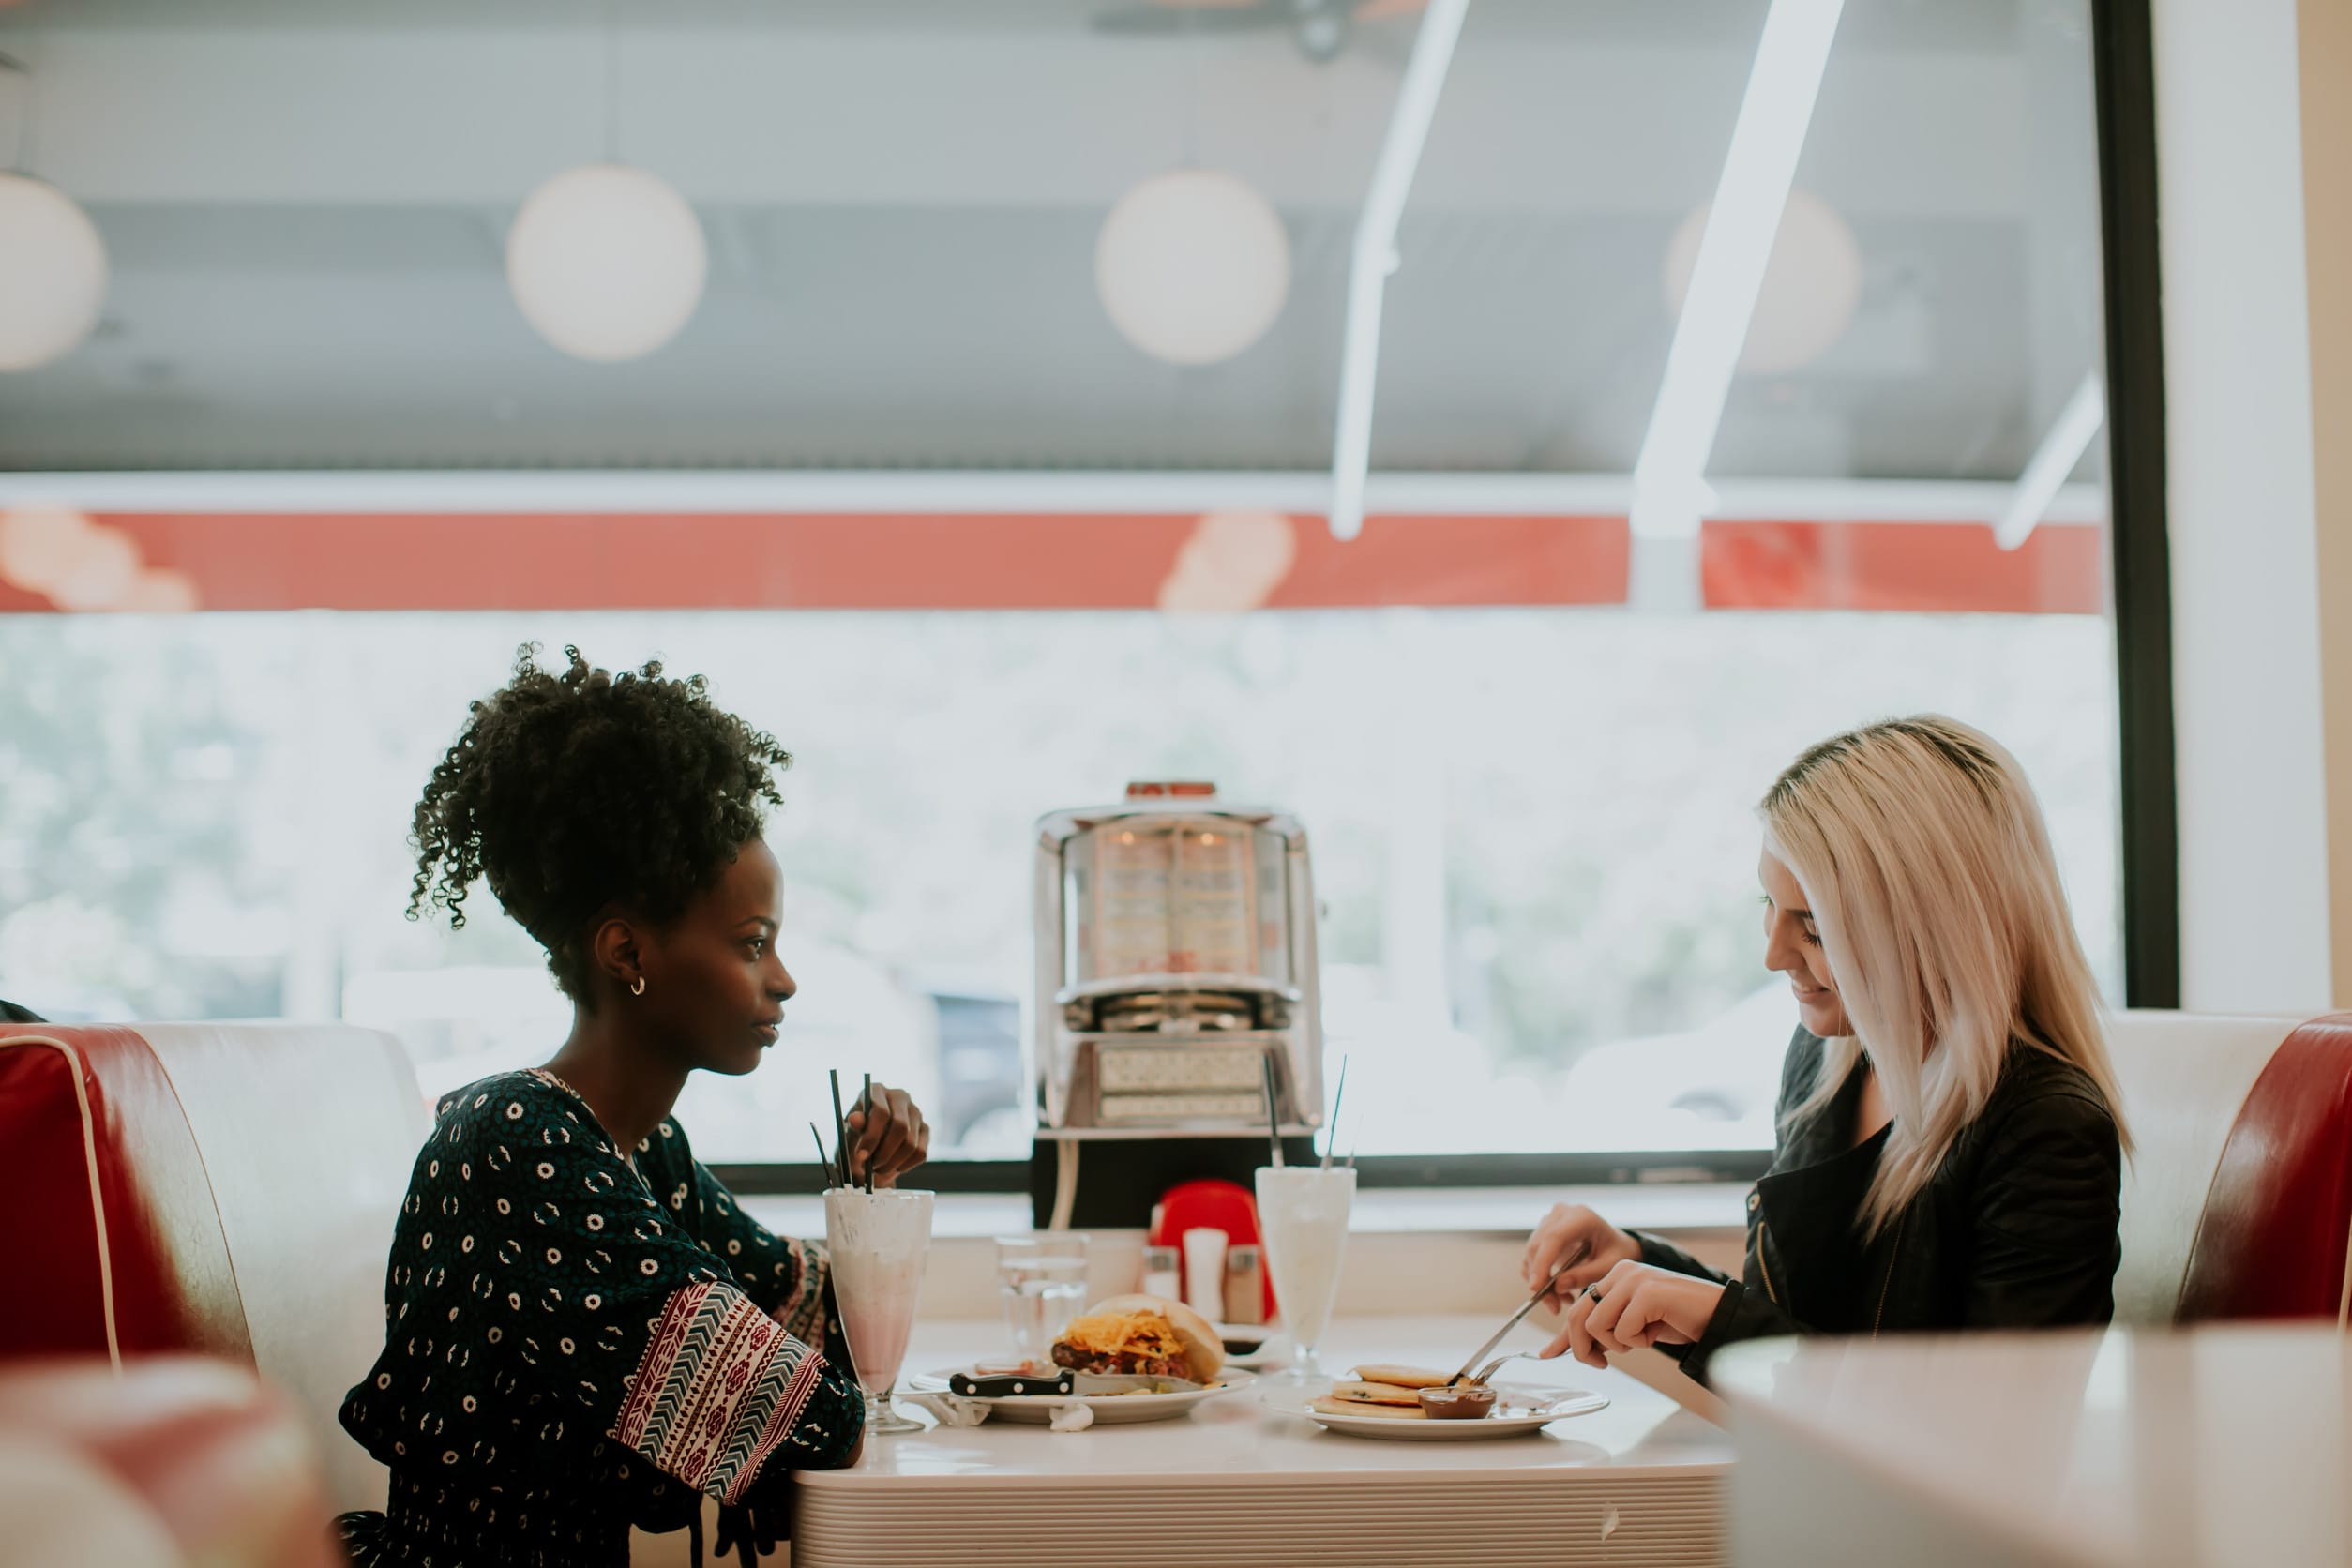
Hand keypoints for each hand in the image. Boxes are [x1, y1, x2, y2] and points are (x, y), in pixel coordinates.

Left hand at [844, 1082, 928, 1186]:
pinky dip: (905, 1165)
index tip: (861, 1156)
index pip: (881, 1112)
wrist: (868, 1150)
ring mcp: (915, 1112)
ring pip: (911, 1143)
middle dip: (884, 1152)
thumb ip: (853, 1127)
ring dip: (893, 1162)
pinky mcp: (925, 1129)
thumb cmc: (855, 1139)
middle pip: (901, 1127)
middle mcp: (899, 1096)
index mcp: (877, 1090)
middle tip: (871, 1167)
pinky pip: (920, 1153)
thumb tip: (855, 1119)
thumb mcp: (848, 1134)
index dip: (871, 1137)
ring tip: (878, 1169)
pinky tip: (892, 1166)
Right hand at [1520, 1203, 1641, 1306]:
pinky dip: (1538, 1277)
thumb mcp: (1609, 1266)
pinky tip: (1557, 1291)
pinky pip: (1531, 1257)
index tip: (1536, 1288)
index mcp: (1581, 1217)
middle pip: (1538, 1246)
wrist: (1615, 1244)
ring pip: (1531, 1254)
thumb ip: (1586, 1275)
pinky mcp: (1542, 1232)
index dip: (1542, 1263)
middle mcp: (1561, 1214)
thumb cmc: (1616, 1253)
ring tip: (1562, 1301)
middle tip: (1554, 1307)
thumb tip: (1558, 1286)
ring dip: (1541, 1281)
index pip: (1554, 1238)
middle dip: (1540, 1280)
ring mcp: (1549, 1221)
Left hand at [1541, 1261, 1724, 1368]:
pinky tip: (1656, 1332)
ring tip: (1641, 1338)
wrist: (1717, 1314)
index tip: (1555, 1354)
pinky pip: (1623, 1330)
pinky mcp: (1647, 1292)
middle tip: (1601, 1363)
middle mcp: (1620, 1271)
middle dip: (1583, 1347)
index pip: (1578, 1307)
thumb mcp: (1631, 1326)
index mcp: (1615, 1275)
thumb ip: (1600, 1332)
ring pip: (1597, 1324)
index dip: (1567, 1336)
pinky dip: (1638, 1342)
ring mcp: (1633, 1279)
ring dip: (1618, 1344)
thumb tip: (1558, 1350)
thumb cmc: (1676, 1320)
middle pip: (1579, 1314)